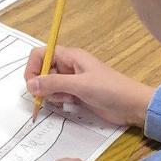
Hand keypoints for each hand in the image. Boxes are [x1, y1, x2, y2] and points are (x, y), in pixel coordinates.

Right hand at [25, 45, 153, 127]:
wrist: (132, 106)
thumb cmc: (109, 89)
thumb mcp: (80, 85)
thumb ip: (53, 84)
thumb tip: (29, 85)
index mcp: (70, 56)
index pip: (41, 54)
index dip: (33, 68)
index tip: (32, 85)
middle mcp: (68, 66)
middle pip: (42, 71)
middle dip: (42, 84)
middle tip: (51, 95)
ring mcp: (72, 81)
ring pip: (49, 85)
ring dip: (51, 94)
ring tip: (67, 99)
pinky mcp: (76, 94)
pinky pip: (58, 95)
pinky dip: (59, 101)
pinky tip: (72, 104)